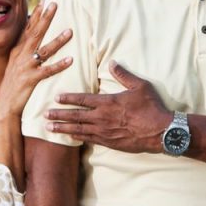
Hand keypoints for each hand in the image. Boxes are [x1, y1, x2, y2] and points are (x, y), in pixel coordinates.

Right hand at [0, 1, 72, 117]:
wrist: (4, 105)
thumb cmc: (13, 84)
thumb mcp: (16, 64)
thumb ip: (24, 51)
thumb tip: (32, 38)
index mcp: (18, 51)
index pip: (28, 29)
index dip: (36, 15)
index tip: (45, 1)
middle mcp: (21, 56)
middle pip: (35, 33)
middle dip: (45, 18)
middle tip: (55, 5)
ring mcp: (26, 67)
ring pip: (44, 50)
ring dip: (57, 40)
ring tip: (70, 31)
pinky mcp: (30, 79)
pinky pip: (48, 70)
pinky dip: (59, 65)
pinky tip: (70, 59)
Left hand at [46, 61, 171, 152]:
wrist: (160, 131)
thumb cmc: (151, 107)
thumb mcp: (140, 86)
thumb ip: (124, 75)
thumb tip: (112, 63)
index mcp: (108, 103)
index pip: (82, 100)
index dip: (68, 98)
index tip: (56, 98)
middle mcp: (102, 118)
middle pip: (75, 116)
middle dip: (58, 115)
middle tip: (45, 115)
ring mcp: (104, 132)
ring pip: (78, 130)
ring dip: (63, 129)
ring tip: (50, 128)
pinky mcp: (109, 142)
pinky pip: (89, 140)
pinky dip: (77, 138)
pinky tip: (70, 137)